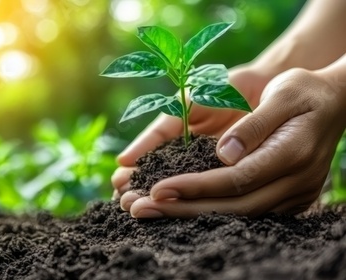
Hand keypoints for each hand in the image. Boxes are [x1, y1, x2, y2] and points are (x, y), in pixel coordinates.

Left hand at [120, 68, 345, 217]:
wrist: (333, 100)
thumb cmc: (304, 89)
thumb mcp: (283, 92)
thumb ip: (254, 124)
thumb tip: (224, 155)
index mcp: (292, 151)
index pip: (236, 178)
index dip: (194, 187)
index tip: (157, 190)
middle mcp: (294, 179)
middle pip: (232, 206)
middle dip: (182, 209)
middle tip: (139, 208)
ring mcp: (293, 192)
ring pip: (238, 215)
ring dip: (191, 214)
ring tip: (150, 211)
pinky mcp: (287, 197)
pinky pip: (246, 210)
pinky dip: (211, 210)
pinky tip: (180, 207)